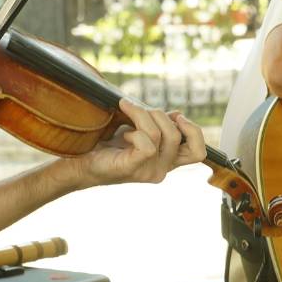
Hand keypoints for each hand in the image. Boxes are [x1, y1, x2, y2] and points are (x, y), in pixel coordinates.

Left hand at [73, 99, 206, 186]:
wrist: (83, 162)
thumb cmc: (109, 145)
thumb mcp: (140, 130)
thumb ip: (160, 125)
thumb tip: (178, 115)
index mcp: (167, 161)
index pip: (199, 153)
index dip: (194, 131)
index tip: (177, 117)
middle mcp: (162, 170)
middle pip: (179, 136)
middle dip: (159, 114)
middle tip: (138, 109)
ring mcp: (149, 172)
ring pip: (161, 134)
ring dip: (142, 115)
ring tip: (126, 112)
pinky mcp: (134, 168)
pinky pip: (147, 144)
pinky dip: (135, 131)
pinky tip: (123, 134)